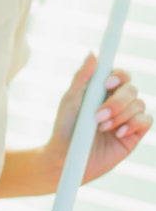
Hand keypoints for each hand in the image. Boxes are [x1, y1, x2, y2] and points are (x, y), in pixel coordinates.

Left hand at [48, 53, 151, 183]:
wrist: (68, 157)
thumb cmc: (66, 127)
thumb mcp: (71, 100)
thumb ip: (83, 77)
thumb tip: (93, 53)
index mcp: (103, 90)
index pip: (120, 74)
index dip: (118, 75)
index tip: (106, 83)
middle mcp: (118, 101)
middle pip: (131, 89)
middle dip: (116, 102)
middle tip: (98, 116)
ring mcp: (128, 117)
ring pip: (139, 104)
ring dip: (120, 115)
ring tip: (101, 128)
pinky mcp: (134, 134)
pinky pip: (146, 121)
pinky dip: (133, 124)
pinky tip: (117, 133)